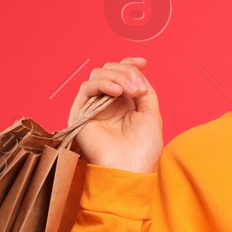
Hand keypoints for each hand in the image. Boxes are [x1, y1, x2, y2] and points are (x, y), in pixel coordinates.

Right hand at [68, 57, 161, 172]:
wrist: (129, 169)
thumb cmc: (143, 149)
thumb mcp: (151, 114)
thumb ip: (145, 90)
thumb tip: (138, 74)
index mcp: (123, 104)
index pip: (120, 74)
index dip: (130, 64)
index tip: (144, 62)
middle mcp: (107, 104)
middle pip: (111, 70)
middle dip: (128, 73)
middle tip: (139, 91)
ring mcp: (93, 107)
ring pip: (99, 74)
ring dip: (119, 77)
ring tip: (132, 92)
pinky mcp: (80, 113)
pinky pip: (87, 87)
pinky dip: (104, 83)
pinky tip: (117, 92)